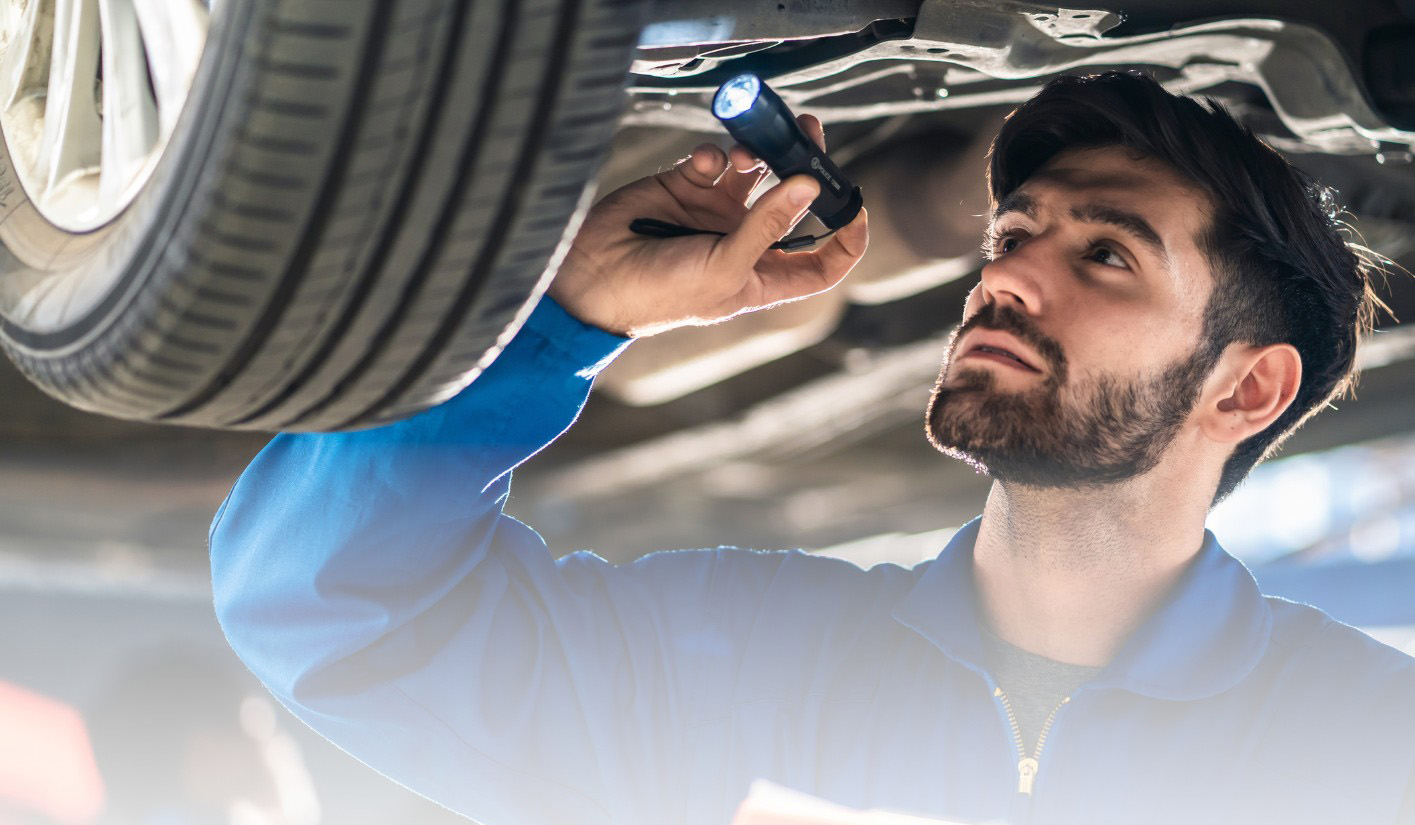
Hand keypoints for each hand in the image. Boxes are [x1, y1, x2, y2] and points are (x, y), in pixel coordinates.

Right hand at [550, 115, 868, 336]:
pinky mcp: (685, 187)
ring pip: (755, 171)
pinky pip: (714, 160)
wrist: (594, 279)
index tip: (854, 202)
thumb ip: (766, 225)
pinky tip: (707, 162)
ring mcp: (716, 213)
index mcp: (763, 276)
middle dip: (805, 168)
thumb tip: (810, 183)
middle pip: (794, 201)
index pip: (823, 260)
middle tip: (809, 132)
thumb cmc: (662, 294)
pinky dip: (716, 154)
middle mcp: (745, 242)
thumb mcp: (724, 267)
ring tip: (748, 149)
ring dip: (758, 154)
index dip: (847, 235)